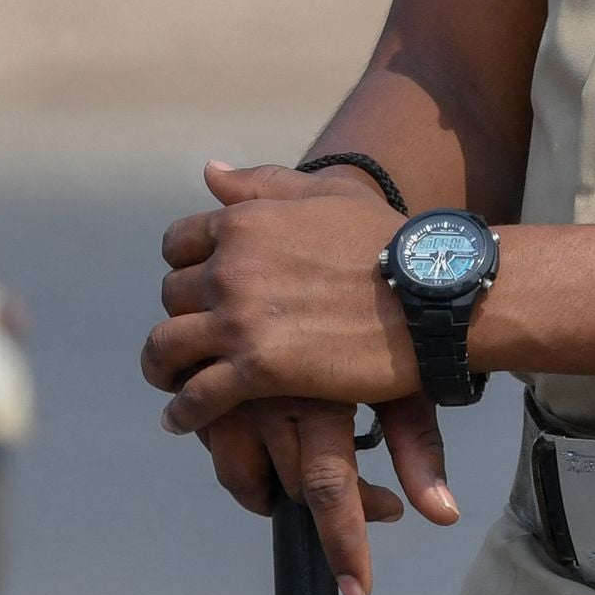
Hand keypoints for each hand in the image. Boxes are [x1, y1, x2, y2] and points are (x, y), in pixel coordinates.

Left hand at [145, 161, 460, 594]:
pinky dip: (183, 412)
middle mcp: (229, 266)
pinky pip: (197, 395)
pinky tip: (181, 422)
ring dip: (162, 366)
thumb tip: (209, 172)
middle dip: (180, 317)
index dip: (183, 269)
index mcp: (242, 222)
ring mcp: (240, 318)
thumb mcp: (325, 193)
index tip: (195, 291)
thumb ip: (262, 184)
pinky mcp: (258, 369)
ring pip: (167, 346)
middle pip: (172, 296)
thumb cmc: (387, 240)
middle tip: (189, 342)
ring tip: (169, 383)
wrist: (432, 294)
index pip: (177, 245)